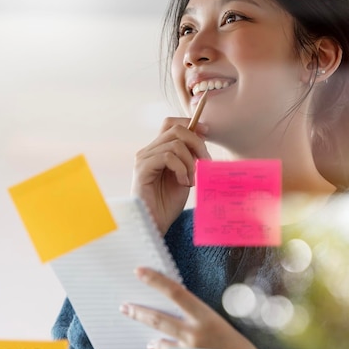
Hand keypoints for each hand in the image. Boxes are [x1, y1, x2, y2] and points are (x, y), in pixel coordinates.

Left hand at [120, 267, 274, 348]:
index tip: (139, 272)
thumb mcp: (222, 327)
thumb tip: (178, 316)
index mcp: (206, 317)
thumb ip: (200, 321)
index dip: (155, 281)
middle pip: (158, 319)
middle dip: (138, 312)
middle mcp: (194, 335)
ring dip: (153, 341)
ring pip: (160, 344)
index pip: (176, 293)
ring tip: (148, 342)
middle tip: (124, 307)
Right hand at [131, 118, 210, 234]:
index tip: (207, 132)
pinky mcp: (142, 169)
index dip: (190, 123)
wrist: (154, 224)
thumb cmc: (168, 204)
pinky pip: (168, 157)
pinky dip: (181, 169)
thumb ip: (189, 157)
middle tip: (205, 162)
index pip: (171, 124)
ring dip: (190, 162)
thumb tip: (202, 136)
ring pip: (175, 144)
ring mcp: (144, 159)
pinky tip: (184, 183)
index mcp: (158, 150)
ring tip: (191, 180)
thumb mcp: (185, 175)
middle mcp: (148, 151)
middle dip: (197, 143)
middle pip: (175, 130)